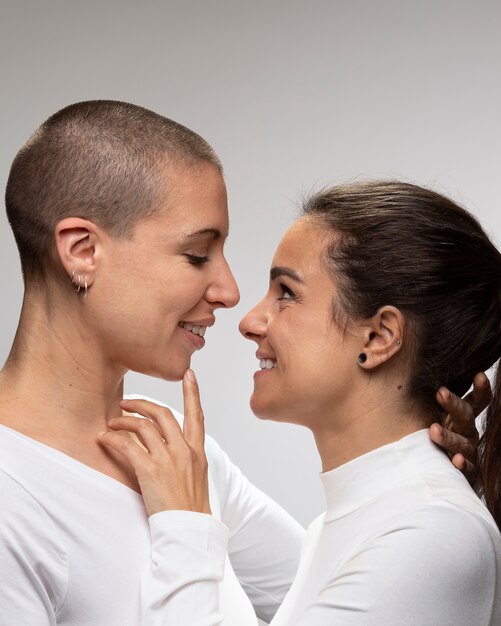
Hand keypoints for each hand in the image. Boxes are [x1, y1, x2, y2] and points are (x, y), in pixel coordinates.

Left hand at [97, 369, 210, 516]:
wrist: (189, 533)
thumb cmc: (190, 509)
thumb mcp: (195, 479)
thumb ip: (185, 459)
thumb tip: (169, 447)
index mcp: (198, 452)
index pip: (197, 415)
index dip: (193, 392)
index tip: (189, 374)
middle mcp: (184, 451)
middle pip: (163, 414)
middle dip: (143, 403)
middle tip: (127, 402)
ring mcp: (169, 459)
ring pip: (144, 426)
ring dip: (124, 421)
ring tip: (112, 424)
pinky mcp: (151, 471)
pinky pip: (128, 446)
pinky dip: (113, 439)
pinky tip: (104, 440)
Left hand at [430, 372, 490, 485]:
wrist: (436, 471)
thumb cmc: (430, 437)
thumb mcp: (431, 415)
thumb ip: (424, 399)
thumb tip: (399, 367)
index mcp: (462, 417)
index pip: (476, 400)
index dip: (481, 388)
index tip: (479, 375)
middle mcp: (468, 432)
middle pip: (466, 416)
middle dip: (454, 404)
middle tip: (440, 392)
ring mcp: (469, 452)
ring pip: (463, 443)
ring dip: (449, 436)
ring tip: (433, 430)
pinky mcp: (468, 472)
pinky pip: (467, 468)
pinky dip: (462, 464)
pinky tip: (455, 460)